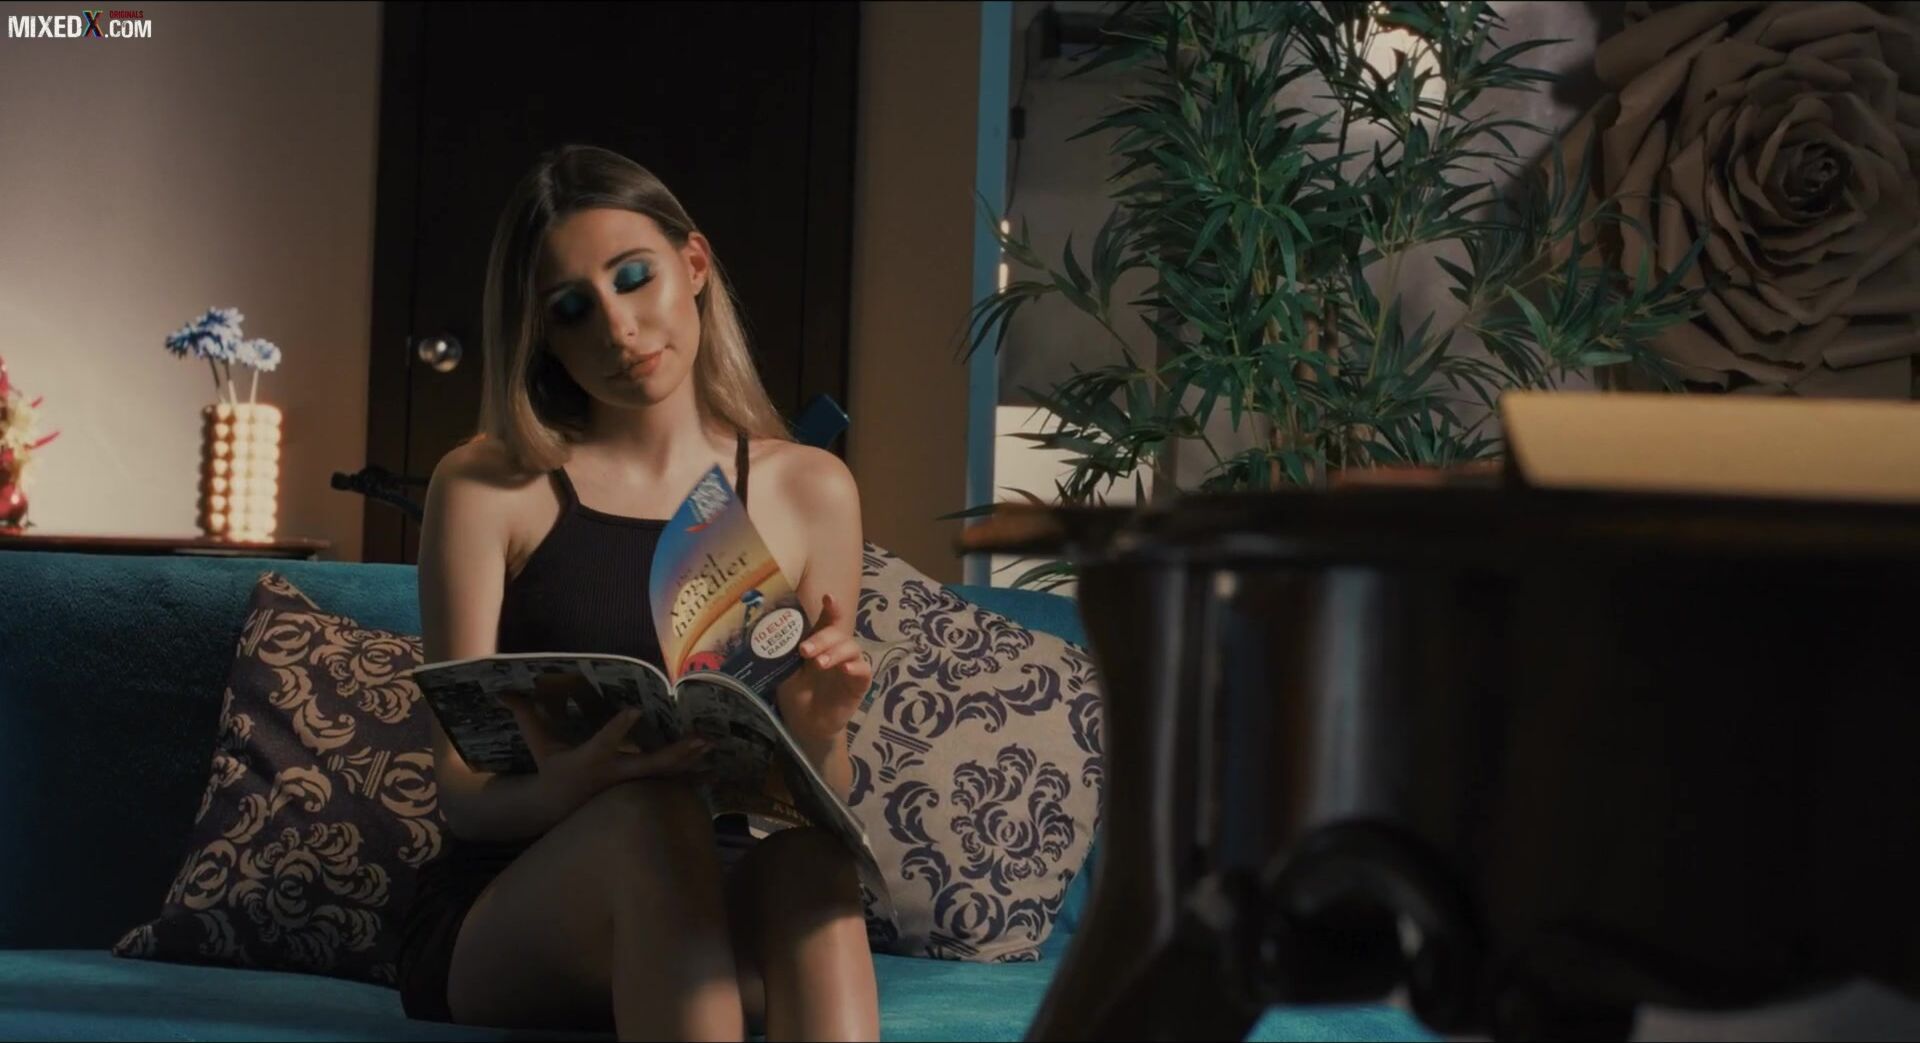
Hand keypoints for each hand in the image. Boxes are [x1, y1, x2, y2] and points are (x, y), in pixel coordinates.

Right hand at [498, 694, 708, 816]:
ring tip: (711, 746)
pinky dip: (689, 780)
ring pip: (664, 775)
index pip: (604, 741)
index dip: (618, 728)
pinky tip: (714, 771)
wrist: (558, 808)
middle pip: (648, 765)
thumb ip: (526, 715)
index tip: (634, 710)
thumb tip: (501, 691)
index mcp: (590, 760)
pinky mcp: (637, 792)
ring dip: (688, 762)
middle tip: (698, 738)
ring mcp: (628, 786)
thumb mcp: (538, 743)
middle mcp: (614, 775)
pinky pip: (668, 786)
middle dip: (673, 753)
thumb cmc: (551, 768)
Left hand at [776, 593, 873, 753]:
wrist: (805, 725)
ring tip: (819, 663)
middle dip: (822, 638)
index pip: (828, 620)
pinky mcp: (858, 684)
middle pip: (837, 633)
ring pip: (851, 647)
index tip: (828, 597)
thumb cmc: (796, 694)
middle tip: (805, 650)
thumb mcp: (785, 671)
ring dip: (835, 652)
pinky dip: (856, 667)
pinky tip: (846, 669)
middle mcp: (837, 650)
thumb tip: (762, 633)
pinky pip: (863, 670)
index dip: (831, 608)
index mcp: (819, 643)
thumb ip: (783, 653)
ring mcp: (849, 666)